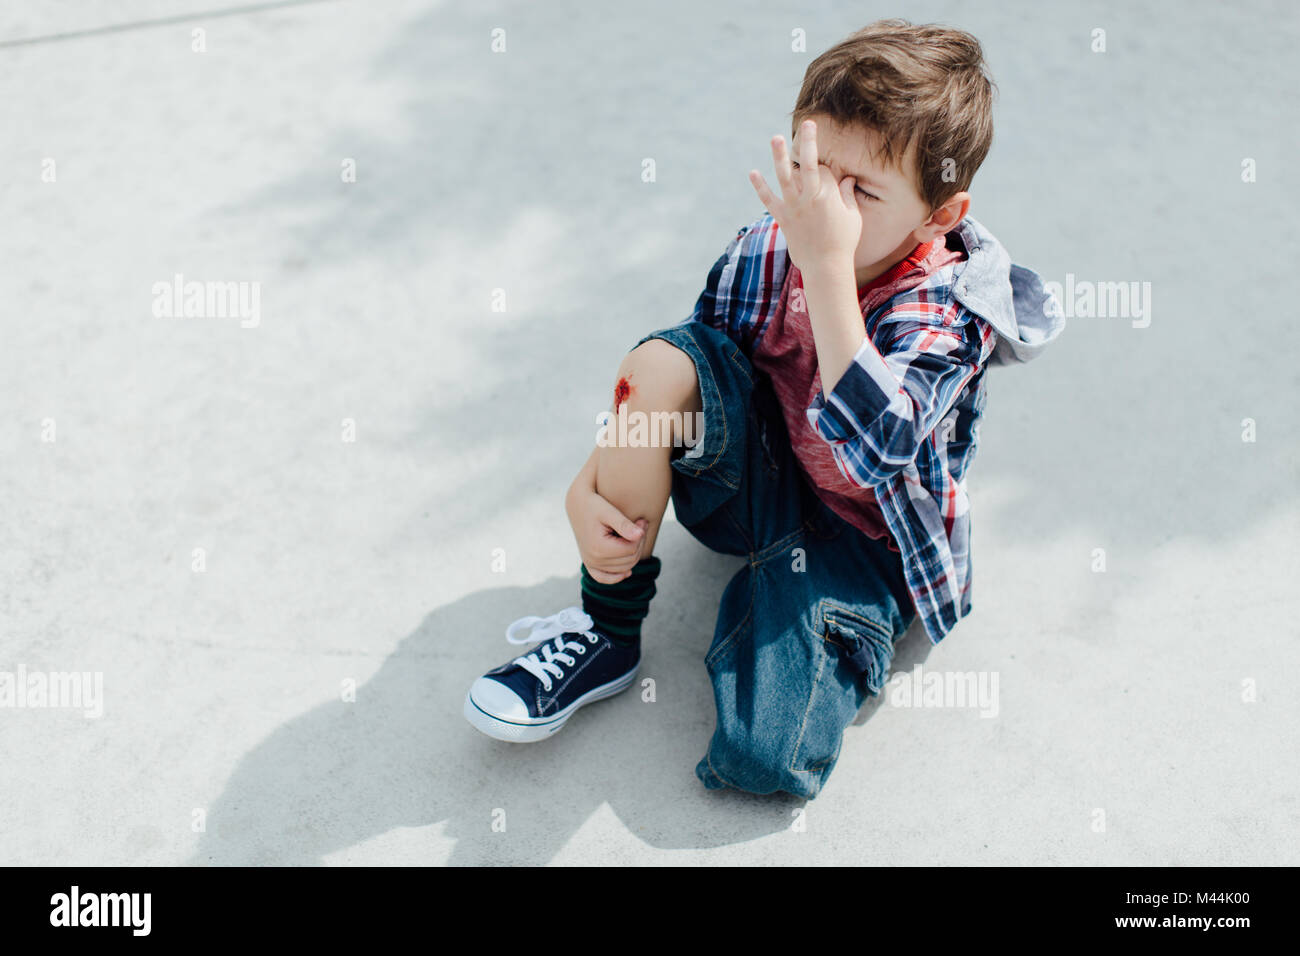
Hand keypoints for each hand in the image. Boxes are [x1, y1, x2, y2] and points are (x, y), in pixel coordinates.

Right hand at [565, 456, 649, 583]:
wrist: (577, 505)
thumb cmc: (594, 505)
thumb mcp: (609, 512)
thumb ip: (624, 524)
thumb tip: (640, 535)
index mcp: (599, 547)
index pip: (631, 549)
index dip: (641, 534)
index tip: (641, 521)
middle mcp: (593, 559)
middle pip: (630, 560)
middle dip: (639, 543)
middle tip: (640, 525)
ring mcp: (590, 564)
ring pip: (624, 568)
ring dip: (633, 554)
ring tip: (633, 535)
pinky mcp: (589, 564)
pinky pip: (604, 578)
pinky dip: (616, 577)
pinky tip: (627, 572)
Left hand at [748, 119, 860, 273]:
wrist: (825, 266)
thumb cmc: (844, 242)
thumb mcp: (853, 217)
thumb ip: (848, 196)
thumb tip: (849, 179)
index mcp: (828, 196)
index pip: (824, 170)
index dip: (826, 170)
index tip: (830, 178)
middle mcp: (808, 198)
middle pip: (807, 164)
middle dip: (808, 142)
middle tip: (807, 124)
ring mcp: (793, 208)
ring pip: (785, 177)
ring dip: (780, 156)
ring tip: (776, 138)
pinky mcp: (783, 219)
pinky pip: (769, 200)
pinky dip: (760, 187)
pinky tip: (753, 172)